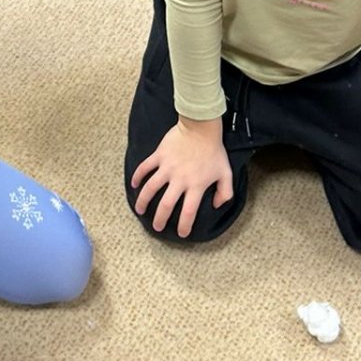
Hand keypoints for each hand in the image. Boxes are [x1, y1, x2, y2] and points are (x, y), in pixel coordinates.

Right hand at [130, 117, 233, 236]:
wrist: (201, 127)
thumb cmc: (214, 150)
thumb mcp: (226, 173)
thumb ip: (225, 193)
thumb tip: (216, 205)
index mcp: (196, 186)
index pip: (188, 212)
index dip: (184, 226)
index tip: (182, 234)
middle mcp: (179, 180)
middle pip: (165, 204)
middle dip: (160, 219)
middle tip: (156, 227)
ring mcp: (167, 167)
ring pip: (150, 188)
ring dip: (143, 201)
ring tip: (139, 210)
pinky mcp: (159, 156)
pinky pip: (145, 168)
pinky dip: (137, 176)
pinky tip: (133, 184)